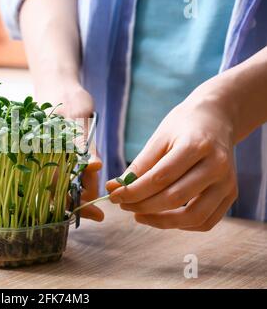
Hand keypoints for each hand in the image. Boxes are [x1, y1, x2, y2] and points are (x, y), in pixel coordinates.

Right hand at [36, 82, 102, 220]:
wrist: (55, 82)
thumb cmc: (67, 97)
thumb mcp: (79, 116)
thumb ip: (84, 143)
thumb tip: (94, 168)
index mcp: (43, 151)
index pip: (56, 190)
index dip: (77, 205)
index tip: (97, 215)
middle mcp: (39, 158)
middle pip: (57, 193)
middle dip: (79, 202)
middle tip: (98, 211)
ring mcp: (44, 157)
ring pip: (60, 186)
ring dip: (78, 192)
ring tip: (94, 193)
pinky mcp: (51, 154)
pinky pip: (61, 174)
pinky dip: (74, 180)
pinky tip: (86, 178)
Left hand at [106, 85, 237, 230]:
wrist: (216, 119)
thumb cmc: (182, 127)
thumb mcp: (159, 139)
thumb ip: (139, 165)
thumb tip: (114, 188)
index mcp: (196, 146)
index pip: (159, 178)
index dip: (133, 191)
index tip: (114, 195)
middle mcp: (217, 166)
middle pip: (175, 198)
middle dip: (142, 206)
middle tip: (123, 205)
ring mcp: (227, 182)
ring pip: (193, 217)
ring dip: (161, 221)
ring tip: (139, 214)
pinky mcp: (231, 194)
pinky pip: (205, 221)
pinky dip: (182, 225)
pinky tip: (162, 216)